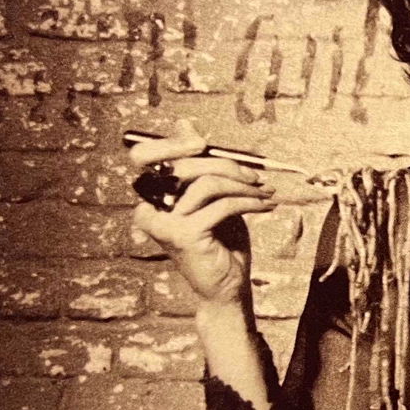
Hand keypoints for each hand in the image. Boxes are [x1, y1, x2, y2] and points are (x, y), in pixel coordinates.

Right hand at [128, 119, 277, 306]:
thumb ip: (199, 164)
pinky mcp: (183, 235)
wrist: (227, 285)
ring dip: (243, 185)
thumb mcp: (212, 197)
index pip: (143, 155)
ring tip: (266, 193)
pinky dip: (249, 202)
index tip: (202, 143)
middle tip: (256, 176)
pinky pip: (222, 205)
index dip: (169, 142)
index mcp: (153, 196)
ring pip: (207, 184)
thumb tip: (184, 123)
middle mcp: (151, 208)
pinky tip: (265, 206)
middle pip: (185, 166)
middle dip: (226, 165)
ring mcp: (164, 223)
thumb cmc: (220, 240)